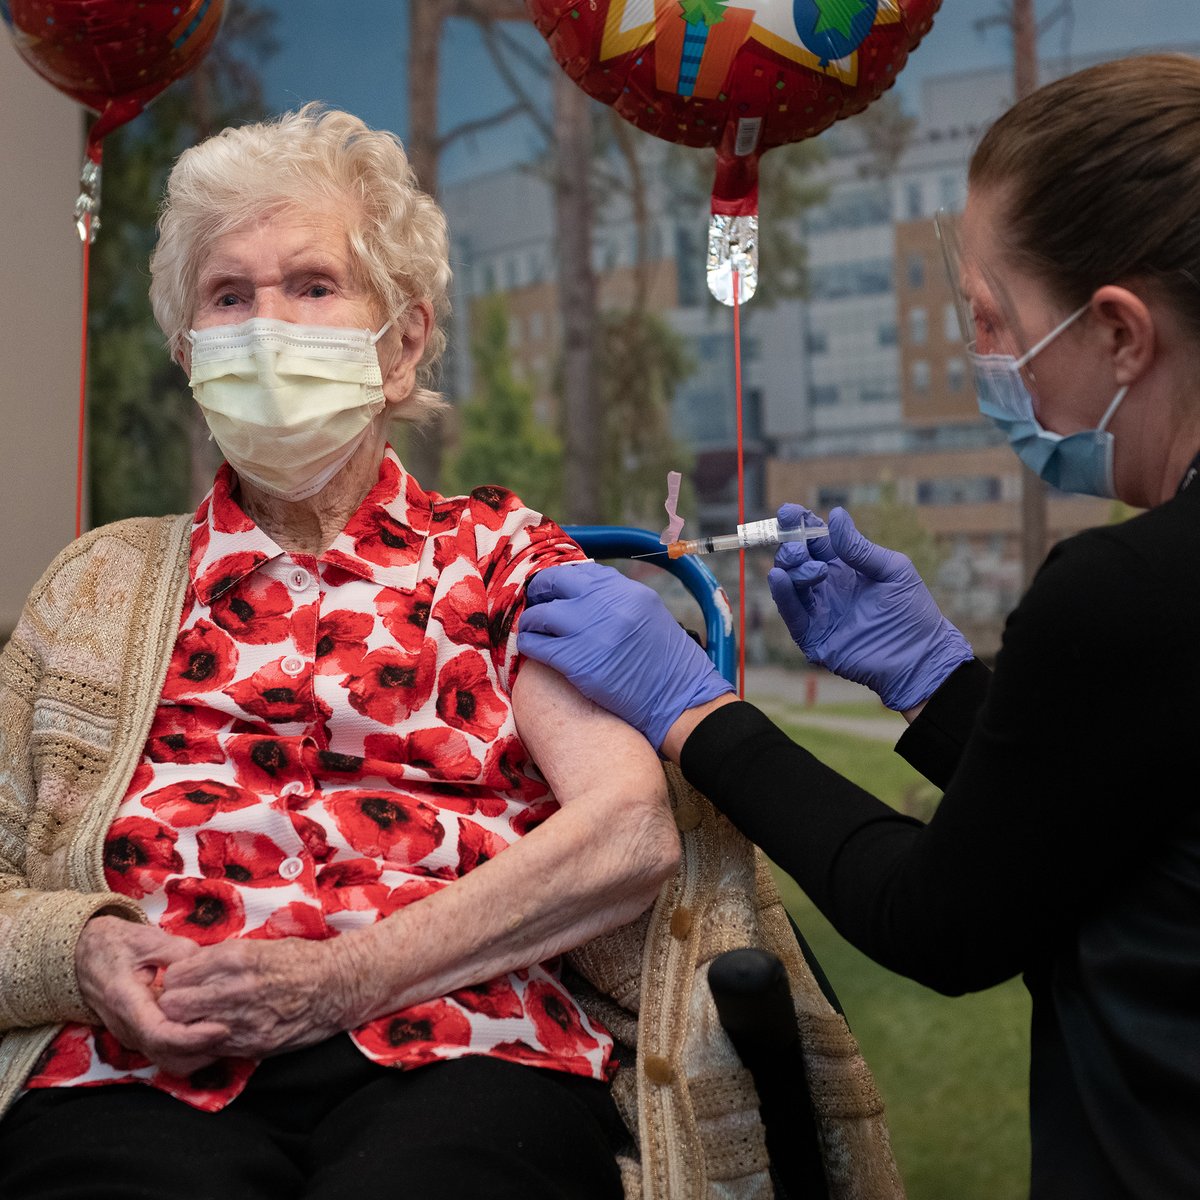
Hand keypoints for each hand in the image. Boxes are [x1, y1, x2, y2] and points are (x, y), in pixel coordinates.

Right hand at [74, 916, 228, 1075]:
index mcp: (126, 1002)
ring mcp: (132, 1035)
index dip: (192, 1037)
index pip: (159, 1034)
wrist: (84, 956)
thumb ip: (177, 950)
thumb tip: (204, 961)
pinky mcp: (140, 1036)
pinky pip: (166, 1054)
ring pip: (167, 1061)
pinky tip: (212, 1033)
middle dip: (202, 1051)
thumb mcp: (146, 938)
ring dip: (198, 1055)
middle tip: (235, 1030)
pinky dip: (190, 1052)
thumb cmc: (115, 944)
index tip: (221, 1028)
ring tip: (229, 1033)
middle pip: (166, 1056)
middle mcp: (127, 1027)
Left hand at [156, 936, 360, 1059]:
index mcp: (236, 957)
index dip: (176, 978)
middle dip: (174, 1004)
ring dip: (189, 1025)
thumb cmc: (301, 959)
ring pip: (187, 1031)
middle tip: (183, 1002)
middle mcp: (236, 988)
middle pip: (174, 1005)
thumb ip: (222, 959)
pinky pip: (212, 1048)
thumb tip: (189, 967)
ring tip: (201, 1018)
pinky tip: (219, 1030)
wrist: (338, 984)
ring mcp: (244, 1020)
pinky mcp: (253, 1044)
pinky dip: (209, 1041)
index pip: (178, 974)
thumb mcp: (259, 946)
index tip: (182, 980)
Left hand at [517, 562, 734, 749]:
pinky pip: (536, 645)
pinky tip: (530, 648)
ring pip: (540, 615)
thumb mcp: (649, 615)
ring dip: (531, 621)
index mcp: (627, 591)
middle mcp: (607, 604)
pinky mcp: (576, 661)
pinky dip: (528, 644)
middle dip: (541, 592)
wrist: (681, 700)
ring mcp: (589, 631)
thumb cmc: (668, 664)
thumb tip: (584, 593)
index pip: (582, 572)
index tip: (555, 589)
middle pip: (556, 584)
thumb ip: (618, 601)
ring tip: (530, 629)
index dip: (563, 580)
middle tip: (535, 602)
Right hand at [767, 504, 972, 711]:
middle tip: (801, 547)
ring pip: (790, 582)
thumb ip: (860, 547)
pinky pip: (791, 612)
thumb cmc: (912, 612)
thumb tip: (835, 515)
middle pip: (796, 558)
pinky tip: (779, 577)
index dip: (799, 524)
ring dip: (792, 568)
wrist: (919, 656)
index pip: (815, 540)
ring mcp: (818, 610)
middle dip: (792, 546)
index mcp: (845, 566)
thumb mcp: (892, 570)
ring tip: (812, 569)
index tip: (789, 512)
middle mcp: (826, 586)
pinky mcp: (812, 635)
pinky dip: (782, 594)